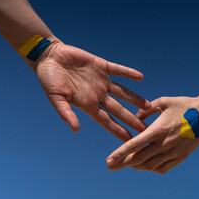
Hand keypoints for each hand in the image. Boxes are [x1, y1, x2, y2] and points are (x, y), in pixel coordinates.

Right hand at [36, 41, 151, 140]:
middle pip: (118, 109)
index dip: (118, 130)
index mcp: (87, 104)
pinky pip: (118, 70)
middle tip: (145, 129)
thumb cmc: (49, 80)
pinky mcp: (101, 66)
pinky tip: (140, 76)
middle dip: (131, 119)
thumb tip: (75, 129)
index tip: (130, 140)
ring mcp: (101, 81)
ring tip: (149, 106)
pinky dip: (128, 72)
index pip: (106, 120)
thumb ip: (65, 113)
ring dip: (135, 99)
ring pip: (122, 92)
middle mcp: (97, 94)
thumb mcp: (55, 98)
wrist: (50, 58)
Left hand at [106, 96, 198, 173]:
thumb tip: (135, 118)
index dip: (120, 154)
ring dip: (136, 166)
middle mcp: (165, 144)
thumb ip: (146, 110)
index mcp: (158, 129)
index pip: (134, 145)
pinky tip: (146, 165)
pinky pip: (163, 168)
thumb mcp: (163, 101)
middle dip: (122, 164)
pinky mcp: (181, 157)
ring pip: (149, 166)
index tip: (108, 162)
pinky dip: (151, 168)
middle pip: (138, 159)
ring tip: (127, 164)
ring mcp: (174, 152)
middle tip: (111, 167)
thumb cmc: (184, 105)